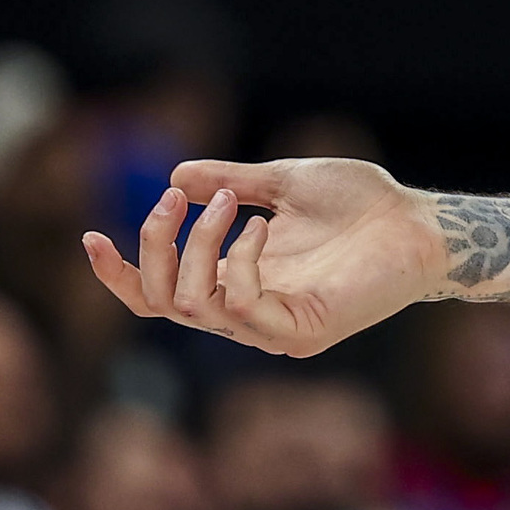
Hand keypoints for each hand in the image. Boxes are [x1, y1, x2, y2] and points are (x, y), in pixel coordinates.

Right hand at [83, 157, 445, 356]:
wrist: (419, 221)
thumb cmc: (361, 203)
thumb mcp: (282, 182)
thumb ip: (229, 183)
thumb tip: (176, 177)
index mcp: (234, 281)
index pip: (156, 295)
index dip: (118, 274)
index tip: (90, 236)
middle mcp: (246, 312)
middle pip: (160, 301)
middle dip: (152, 247)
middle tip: (174, 199)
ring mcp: (273, 327)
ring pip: (193, 305)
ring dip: (197, 247)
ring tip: (229, 205)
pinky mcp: (304, 332)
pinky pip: (244, 310)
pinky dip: (239, 266)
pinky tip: (261, 230)